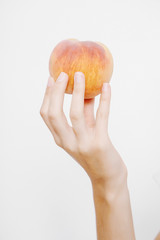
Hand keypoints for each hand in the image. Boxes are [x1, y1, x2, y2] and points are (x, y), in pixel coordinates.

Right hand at [40, 72, 126, 189]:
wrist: (107, 177)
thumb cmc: (95, 153)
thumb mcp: (84, 133)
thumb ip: (83, 114)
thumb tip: (85, 90)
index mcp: (60, 139)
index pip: (47, 115)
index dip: (47, 96)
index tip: (51, 79)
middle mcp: (68, 142)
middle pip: (54, 114)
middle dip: (56, 91)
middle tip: (63, 74)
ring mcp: (83, 144)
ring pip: (75, 114)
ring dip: (78, 91)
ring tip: (81, 75)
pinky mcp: (100, 144)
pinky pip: (101, 117)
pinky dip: (104, 100)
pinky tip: (107, 87)